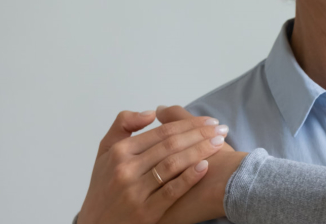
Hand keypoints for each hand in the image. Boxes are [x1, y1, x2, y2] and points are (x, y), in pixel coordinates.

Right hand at [77, 110, 231, 223]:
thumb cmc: (104, 186)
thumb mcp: (104, 152)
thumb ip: (123, 125)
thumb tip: (152, 112)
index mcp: (119, 152)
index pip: (161, 132)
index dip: (189, 124)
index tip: (209, 121)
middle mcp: (126, 169)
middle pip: (171, 145)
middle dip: (200, 134)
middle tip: (221, 129)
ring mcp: (135, 191)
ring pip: (173, 165)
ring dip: (200, 151)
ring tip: (219, 144)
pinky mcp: (145, 212)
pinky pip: (172, 191)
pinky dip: (189, 177)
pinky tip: (205, 166)